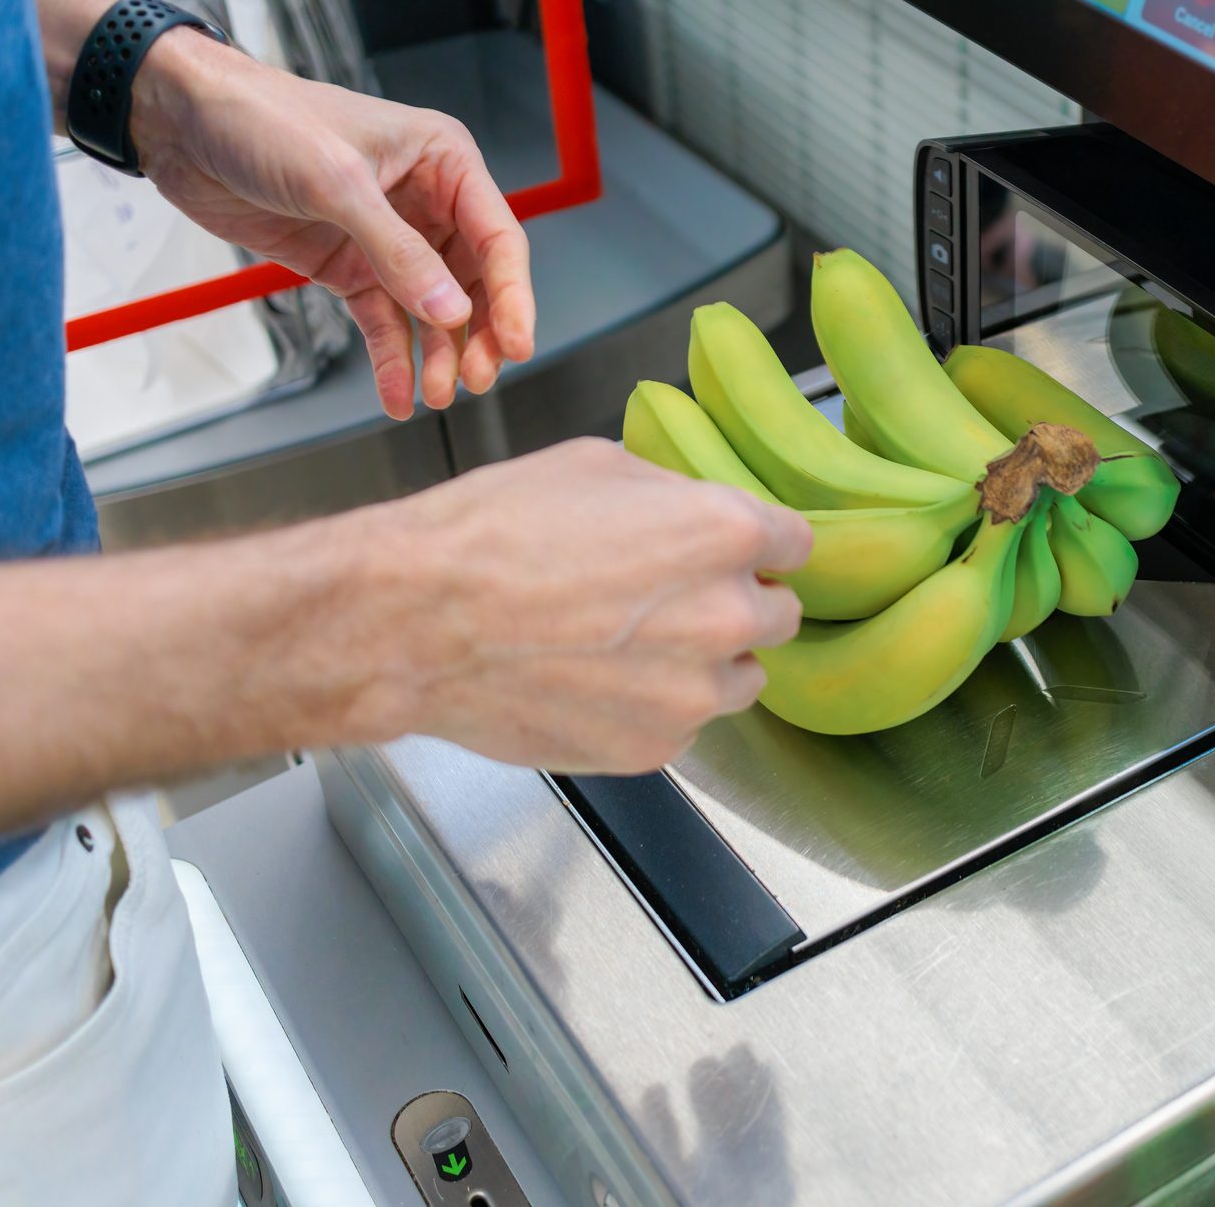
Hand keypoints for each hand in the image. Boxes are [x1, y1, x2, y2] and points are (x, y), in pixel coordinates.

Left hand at [131, 31, 533, 418]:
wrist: (180, 122)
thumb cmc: (262, 119)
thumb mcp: (336, 182)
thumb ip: (397, 251)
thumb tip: (449, 313)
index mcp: (443, 162)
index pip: (497, 237)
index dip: (512, 295)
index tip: (518, 345)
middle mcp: (425, 201)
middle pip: (474, 282)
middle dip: (478, 334)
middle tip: (474, 380)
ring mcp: (387, 238)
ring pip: (432, 309)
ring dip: (438, 354)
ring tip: (437, 395)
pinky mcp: (348, 265)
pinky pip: (383, 320)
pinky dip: (393, 359)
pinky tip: (400, 395)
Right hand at [361, 440, 811, 772]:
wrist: (417, 622)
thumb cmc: (492, 533)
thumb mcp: (596, 467)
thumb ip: (672, 495)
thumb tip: (693, 511)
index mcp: (724, 533)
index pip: (797, 543)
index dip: (762, 544)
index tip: (740, 551)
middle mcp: (726, 616)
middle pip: (779, 615)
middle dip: (737, 602)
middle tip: (673, 597)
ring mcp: (693, 692)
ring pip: (740, 679)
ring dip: (705, 662)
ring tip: (632, 645)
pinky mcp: (654, 747)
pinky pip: (684, 725)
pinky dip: (655, 707)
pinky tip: (597, 681)